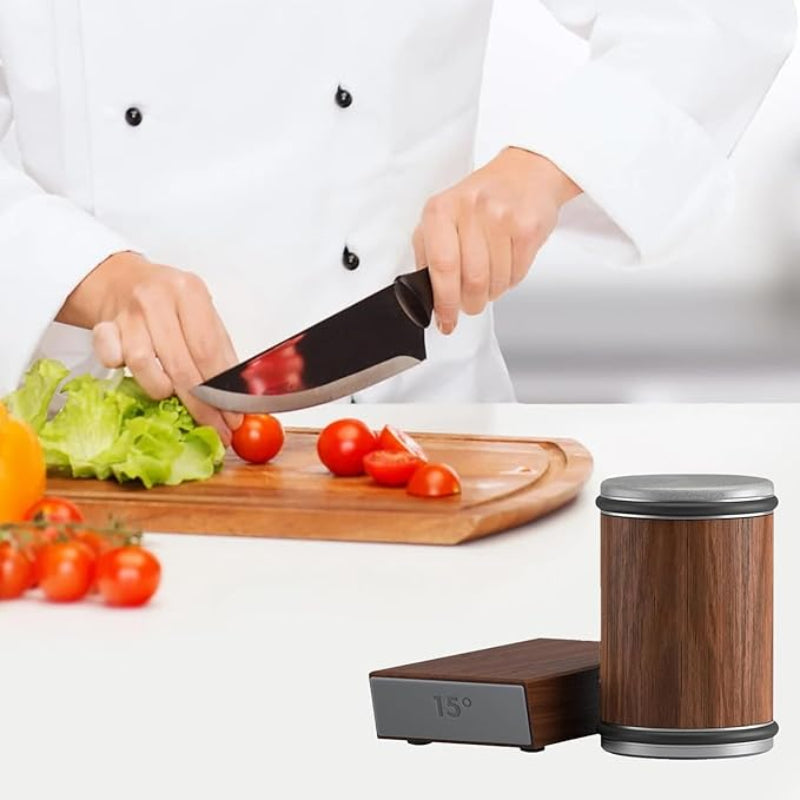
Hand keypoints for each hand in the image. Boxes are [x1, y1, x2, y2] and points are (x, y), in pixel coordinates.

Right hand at [57, 252, 241, 444]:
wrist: (124, 281)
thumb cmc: (170, 303)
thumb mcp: (203, 315)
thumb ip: (221, 350)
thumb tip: (240, 394)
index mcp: (189, 291)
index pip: (208, 350)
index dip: (221, 390)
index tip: (232, 416)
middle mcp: (157, 299)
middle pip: (180, 364)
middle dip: (200, 405)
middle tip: (215, 427)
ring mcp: (127, 313)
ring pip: (143, 364)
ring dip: (162, 389)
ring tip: (171, 394)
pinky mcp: (102, 327)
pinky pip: (112, 360)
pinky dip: (122, 371)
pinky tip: (135, 372)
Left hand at [413, 148, 580, 333]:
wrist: (526, 172)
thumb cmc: (480, 199)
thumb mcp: (443, 216)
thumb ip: (429, 252)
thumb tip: (424, 296)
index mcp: (441, 209)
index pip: (440, 266)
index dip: (444, 301)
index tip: (446, 319)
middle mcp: (470, 209)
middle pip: (471, 280)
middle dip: (470, 302)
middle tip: (470, 304)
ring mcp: (502, 217)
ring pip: (495, 283)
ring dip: (491, 292)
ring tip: (489, 277)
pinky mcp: (528, 228)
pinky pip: (516, 275)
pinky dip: (509, 281)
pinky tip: (506, 264)